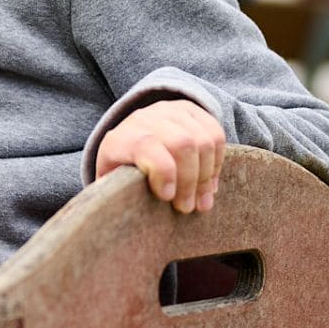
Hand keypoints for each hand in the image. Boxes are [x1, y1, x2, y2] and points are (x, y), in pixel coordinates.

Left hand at [95, 99, 225, 212]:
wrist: (128, 138)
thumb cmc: (121, 174)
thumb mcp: (111, 185)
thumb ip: (118, 196)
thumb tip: (129, 216)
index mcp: (120, 139)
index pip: (147, 145)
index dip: (163, 172)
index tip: (168, 197)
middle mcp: (145, 119)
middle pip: (182, 144)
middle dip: (190, 181)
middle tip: (188, 207)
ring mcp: (170, 112)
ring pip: (203, 141)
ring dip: (206, 176)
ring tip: (202, 200)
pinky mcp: (191, 110)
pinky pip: (215, 134)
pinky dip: (217, 162)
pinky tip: (209, 182)